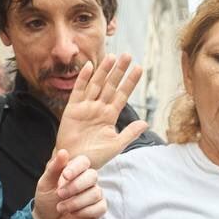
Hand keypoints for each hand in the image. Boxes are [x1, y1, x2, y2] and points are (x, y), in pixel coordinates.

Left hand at [31, 148, 104, 218]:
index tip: (65, 176)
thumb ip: (54, 168)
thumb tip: (64, 152)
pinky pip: (100, 207)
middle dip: (75, 187)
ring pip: (96, 193)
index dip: (77, 168)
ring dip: (76, 202)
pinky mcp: (98, 209)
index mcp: (75, 171)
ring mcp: (94, 194)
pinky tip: (74, 214)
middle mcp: (87, 181)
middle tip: (60, 195)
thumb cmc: (46, 201)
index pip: (84, 161)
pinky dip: (84, 211)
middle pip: (93, 176)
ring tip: (61, 208)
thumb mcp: (45, 184)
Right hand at [55, 54, 146, 169]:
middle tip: (127, 55)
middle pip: (111, 85)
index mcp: (110, 116)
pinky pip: (78, 90)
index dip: (130, 81)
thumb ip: (130, 133)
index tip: (139, 68)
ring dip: (104, 70)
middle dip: (119, 70)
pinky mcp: (72, 109)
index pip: (123, 95)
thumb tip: (146, 123)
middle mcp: (99, 108)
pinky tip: (89, 66)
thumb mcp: (116, 145)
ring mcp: (86, 107)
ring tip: (112, 56)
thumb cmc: (95, 157)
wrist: (75, 163)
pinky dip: (83, 79)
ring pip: (96, 84)